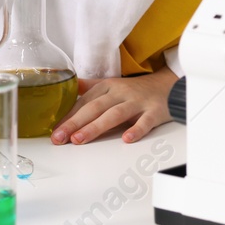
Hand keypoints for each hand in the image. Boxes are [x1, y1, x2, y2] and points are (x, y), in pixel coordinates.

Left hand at [52, 68, 175, 144]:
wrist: (169, 86)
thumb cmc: (137, 91)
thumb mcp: (112, 85)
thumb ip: (90, 88)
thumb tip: (69, 87)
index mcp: (108, 87)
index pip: (84, 102)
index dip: (69, 117)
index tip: (55, 132)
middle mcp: (121, 93)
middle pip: (95, 107)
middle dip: (75, 123)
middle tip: (60, 137)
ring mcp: (138, 102)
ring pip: (115, 114)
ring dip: (96, 127)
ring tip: (80, 139)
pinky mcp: (154, 111)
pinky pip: (145, 121)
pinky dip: (136, 130)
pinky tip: (126, 139)